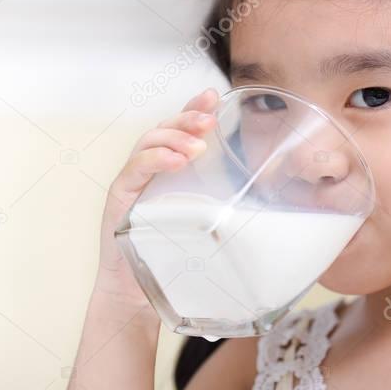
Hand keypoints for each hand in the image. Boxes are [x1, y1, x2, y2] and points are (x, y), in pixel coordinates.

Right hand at [93, 87, 219, 308]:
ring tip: (198, 146)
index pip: (179, 129)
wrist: (136, 295)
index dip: (194, 106)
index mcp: (167, 170)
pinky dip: (156, 160)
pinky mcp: (118, 198)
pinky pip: (135, 169)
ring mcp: (130, 182)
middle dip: (188, 118)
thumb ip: (224, 209)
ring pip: (149, 142)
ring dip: (175, 137)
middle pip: (164, 128)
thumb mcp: (204, 226)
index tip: (216, 95)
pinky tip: (176, 161)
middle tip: (210, 120)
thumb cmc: (172, 260)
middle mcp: (146, 170)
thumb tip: (272, 203)